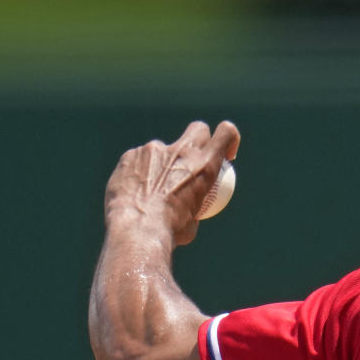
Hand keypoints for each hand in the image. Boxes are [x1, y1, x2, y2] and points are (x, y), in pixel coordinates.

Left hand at [104, 120, 239, 244]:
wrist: (136, 229)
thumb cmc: (170, 230)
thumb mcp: (193, 221)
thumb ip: (191, 204)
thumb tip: (188, 209)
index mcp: (204, 166)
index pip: (226, 133)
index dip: (229, 139)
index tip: (226, 155)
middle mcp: (181, 151)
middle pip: (198, 129)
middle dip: (198, 140)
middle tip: (190, 163)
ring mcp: (153, 150)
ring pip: (162, 151)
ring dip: (161, 165)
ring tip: (150, 190)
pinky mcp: (130, 155)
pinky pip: (138, 160)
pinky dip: (139, 173)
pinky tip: (133, 192)